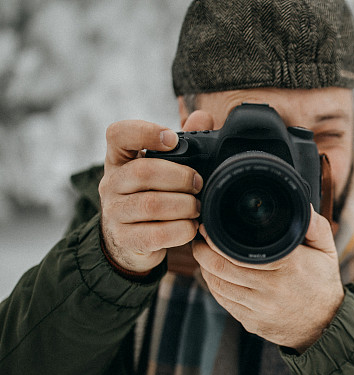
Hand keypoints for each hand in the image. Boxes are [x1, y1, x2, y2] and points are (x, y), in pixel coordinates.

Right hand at [98, 112, 213, 272]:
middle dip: (181, 177)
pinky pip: (157, 234)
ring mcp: (115, 212)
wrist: (132, 241)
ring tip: (197, 207)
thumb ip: (184, 143)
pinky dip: (182, 230)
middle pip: (144, 172)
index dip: (145, 132)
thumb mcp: (164, 168)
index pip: (118, 134)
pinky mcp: (127, 239)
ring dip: (184, 205)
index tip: (172, 139)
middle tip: (198, 183)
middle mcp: (111, 183)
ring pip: (152, 204)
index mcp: (119, 159)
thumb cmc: (153, 195)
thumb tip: (203, 117)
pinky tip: (190, 227)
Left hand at [192, 209, 343, 351]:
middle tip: (199, 239)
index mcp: (288, 266)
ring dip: (205, 268)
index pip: (238, 251)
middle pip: (220, 267)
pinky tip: (214, 275)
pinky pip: (223, 301)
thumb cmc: (323, 283)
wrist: (326, 325)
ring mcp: (259, 308)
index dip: (215, 239)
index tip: (208, 228)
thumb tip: (302, 204)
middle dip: (203, 251)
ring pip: (217, 285)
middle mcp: (271, 288)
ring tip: (204, 254)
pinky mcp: (251, 321)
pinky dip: (214, 285)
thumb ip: (315, 225)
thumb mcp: (326, 250)